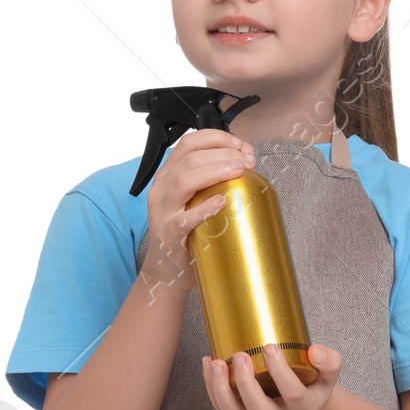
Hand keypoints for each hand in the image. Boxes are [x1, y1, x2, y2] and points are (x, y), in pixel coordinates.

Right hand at [141, 127, 255, 296]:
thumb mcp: (192, 200)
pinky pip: (184, 220)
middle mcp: (161, 189)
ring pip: (184, 179)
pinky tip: (221, 202)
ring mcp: (163, 212)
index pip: (190, 143)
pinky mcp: (169, 236)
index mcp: (167, 176)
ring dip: (215, 170)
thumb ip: (209, 181)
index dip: (218, 138)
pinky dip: (204, 209)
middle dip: (223, 153)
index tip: (242, 146)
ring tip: (238, 170)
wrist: (166, 271)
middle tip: (247, 160)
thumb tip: (244, 162)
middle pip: (190, 157)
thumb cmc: (184, 234)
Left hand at [201, 341, 343, 409]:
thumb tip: (314, 351)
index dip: (281, 372)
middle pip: (259, 409)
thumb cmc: (313, 385)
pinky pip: (222, 408)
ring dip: (220, 389)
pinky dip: (211, 387)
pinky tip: (209, 364)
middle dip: (245, 383)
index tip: (271, 347)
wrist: (301, 407)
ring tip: (216, 362)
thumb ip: (329, 361)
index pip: (293, 394)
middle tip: (240, 356)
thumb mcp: (329, 374)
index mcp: (303, 408)